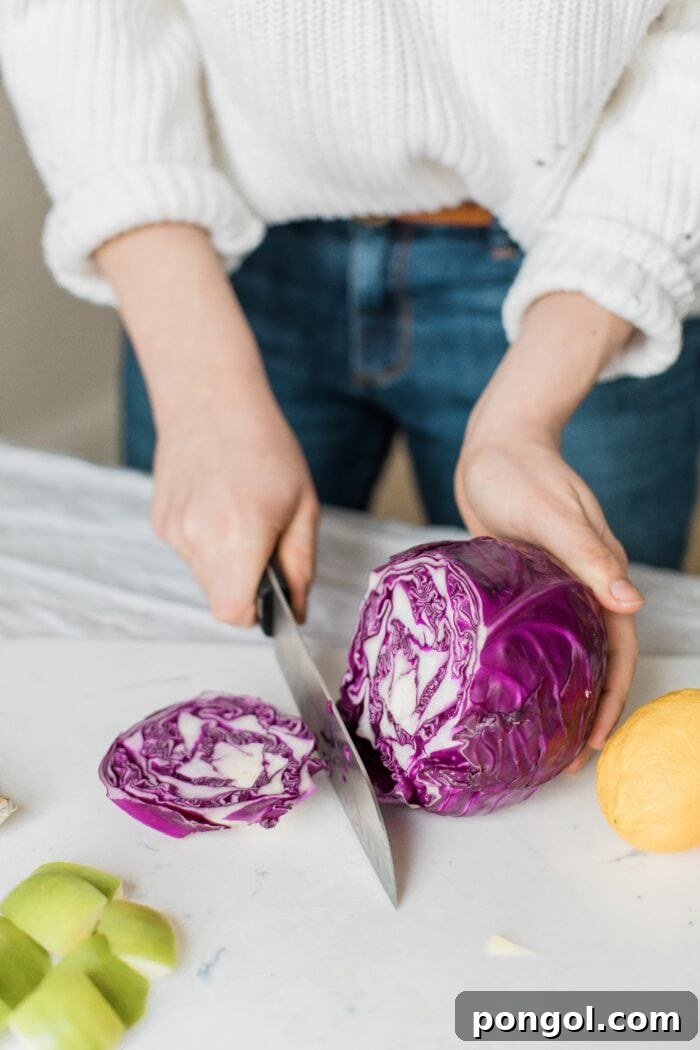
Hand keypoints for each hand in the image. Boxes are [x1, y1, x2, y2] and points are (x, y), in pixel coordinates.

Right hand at [94, 223, 319, 626]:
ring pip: (205, 576)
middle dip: (246, 584)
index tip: (270, 595)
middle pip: (220, 598)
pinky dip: (207, 541)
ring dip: (227, 561)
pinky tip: (217, 504)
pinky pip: (190, 552)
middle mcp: (199, 536)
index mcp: (240, 533)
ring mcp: (174, 530)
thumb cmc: (266, 448)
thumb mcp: (303, 507)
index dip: (255, 613)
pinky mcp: (160, 522)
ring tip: (239, 514)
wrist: (210, 400)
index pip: (233, 612)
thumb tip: (297, 611)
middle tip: (264, 541)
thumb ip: (301, 567)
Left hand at [455, 421, 642, 767]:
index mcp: (599, 570)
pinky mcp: (524, 582)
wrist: (494, 445)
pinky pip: (537, 631)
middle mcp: (582, 583)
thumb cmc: (520, 471)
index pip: (619, 645)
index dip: (614, 694)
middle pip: (598, 656)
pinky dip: (533, 661)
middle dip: (591, 708)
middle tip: (568, 758)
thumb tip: (630, 601)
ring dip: (563, 690)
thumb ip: (587, 553)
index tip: (598, 739)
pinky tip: (511, 686)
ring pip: (568, 648)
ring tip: (543, 736)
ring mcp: (553, 584)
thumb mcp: (552, 511)